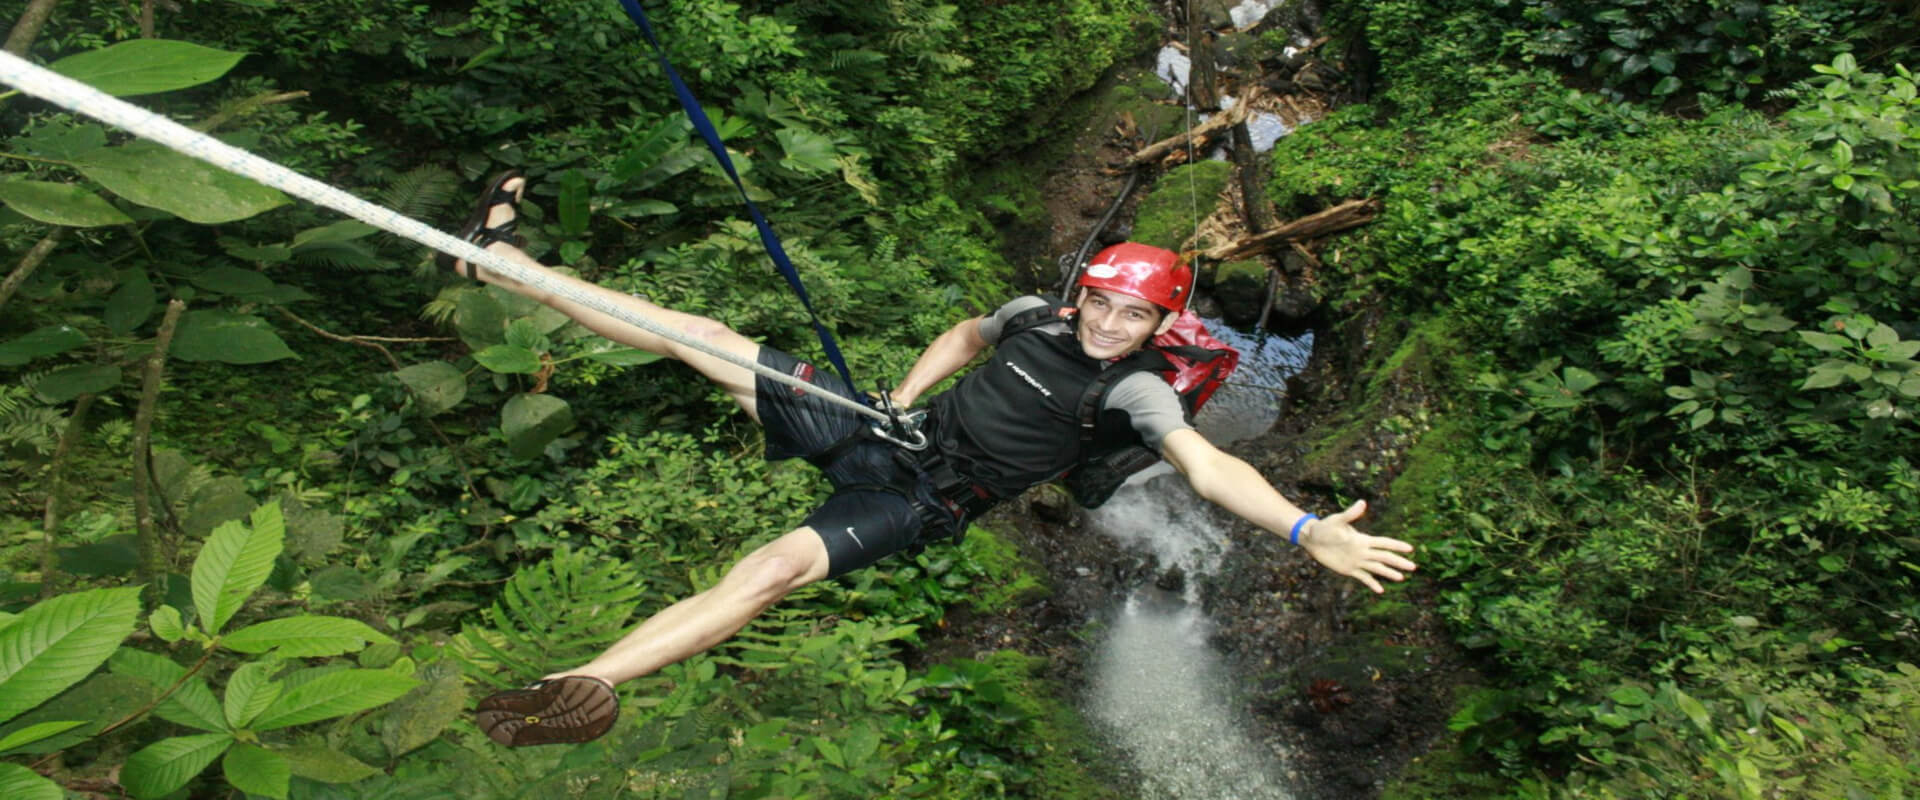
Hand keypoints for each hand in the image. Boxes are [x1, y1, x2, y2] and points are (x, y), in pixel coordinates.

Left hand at [1298, 500, 1417, 592]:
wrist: (1312, 539)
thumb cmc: (1324, 527)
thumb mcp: (1337, 520)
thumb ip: (1351, 514)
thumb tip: (1362, 502)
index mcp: (1362, 540)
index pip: (1383, 543)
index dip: (1396, 545)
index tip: (1410, 549)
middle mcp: (1363, 551)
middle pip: (1384, 557)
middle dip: (1398, 562)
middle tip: (1413, 567)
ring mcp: (1357, 561)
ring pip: (1376, 568)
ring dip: (1389, 573)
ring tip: (1402, 578)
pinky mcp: (1348, 569)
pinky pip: (1363, 577)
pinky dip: (1371, 583)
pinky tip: (1380, 590)